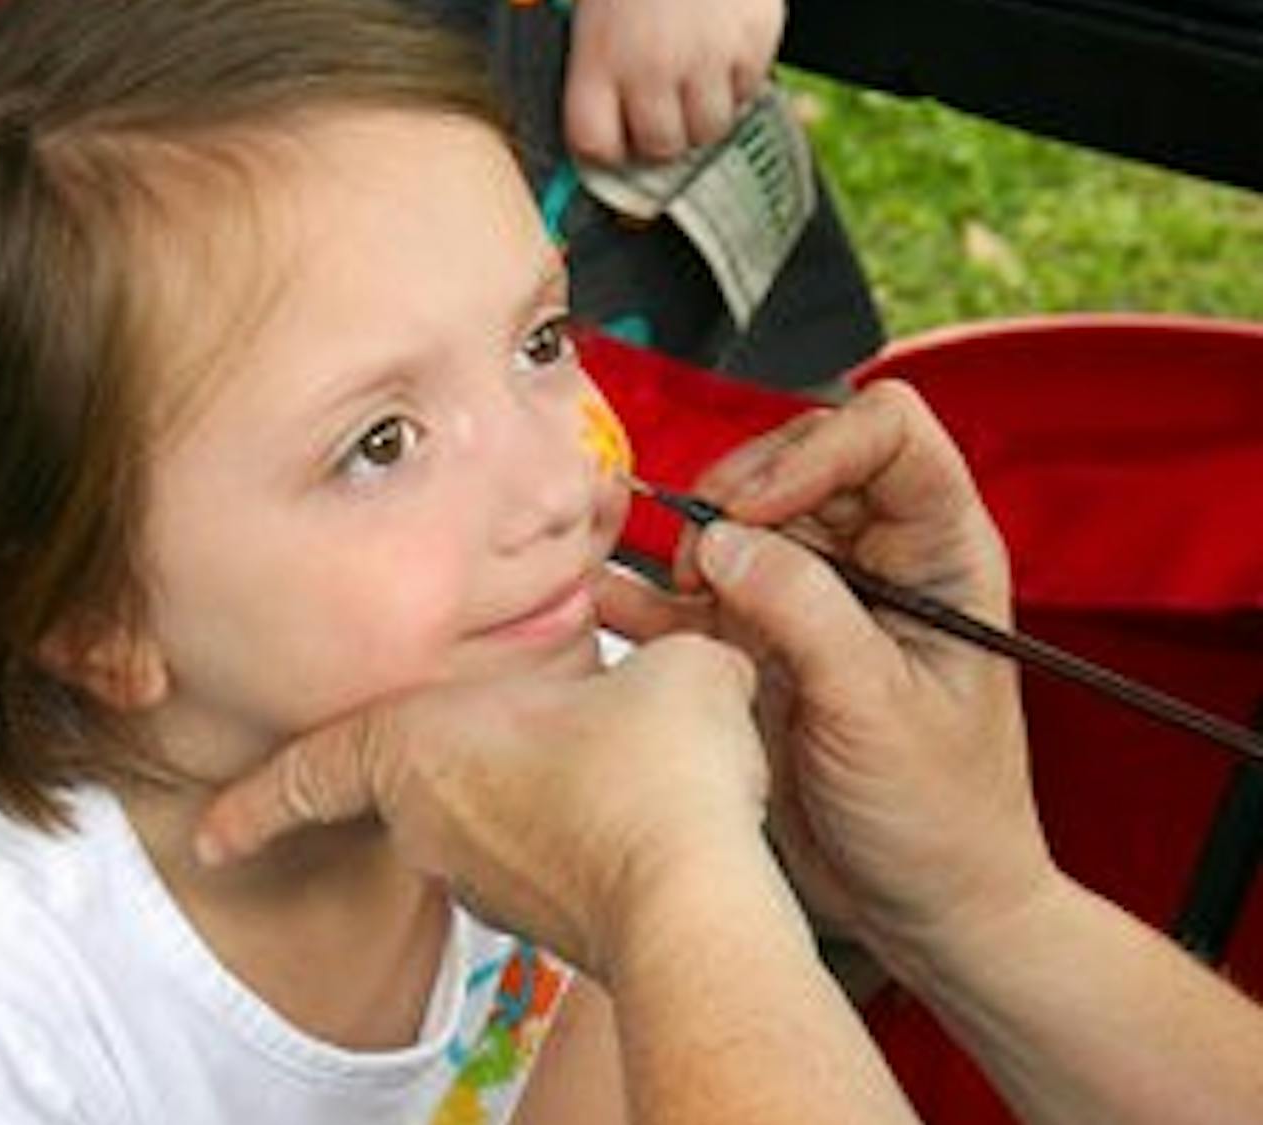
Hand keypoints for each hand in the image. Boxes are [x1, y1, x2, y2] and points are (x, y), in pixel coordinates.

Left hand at [192, 635, 766, 979]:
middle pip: (410, 787)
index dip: (258, 799)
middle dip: (445, 759)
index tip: (212, 834)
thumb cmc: (651, 773)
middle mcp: (435, 825)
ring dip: (516, 793)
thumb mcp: (668, 666)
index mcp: (421, 747)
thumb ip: (660, 649)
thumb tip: (688, 657)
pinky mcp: (543, 921)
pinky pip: (533, 861)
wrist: (693, 902)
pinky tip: (621, 810)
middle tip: (494, 730)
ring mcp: (486, 883)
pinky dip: (560, 834)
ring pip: (479, 825)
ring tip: (586, 761)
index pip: (311, 770)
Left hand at [564, 0, 783, 163]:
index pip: (595, 145)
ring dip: (701, 116)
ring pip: (707, 131)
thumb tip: (600, 128)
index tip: (615, 141)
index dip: (606, 149)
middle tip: (663, 111)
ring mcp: (705, 58)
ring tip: (695, 82)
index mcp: (600, 55)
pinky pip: (746, 95)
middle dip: (660, 136)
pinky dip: (737, 83)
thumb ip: (594, 65)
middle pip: (658, 148)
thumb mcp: (595, 8)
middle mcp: (651, 66)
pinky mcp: (751, 45)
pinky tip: (721, 52)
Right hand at [598, 381, 1057, 975]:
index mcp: (938, 551)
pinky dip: (650, 599)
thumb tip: (724, 540)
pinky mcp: (754, 647)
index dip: (815, 449)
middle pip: (793, 465)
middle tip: (702, 564)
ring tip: (671, 595)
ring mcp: (806, 601)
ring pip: (736, 526)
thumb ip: (804, 612)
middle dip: (738, 497)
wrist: (922, 908)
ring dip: (690, 546)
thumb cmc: (945, 812)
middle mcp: (871, 560)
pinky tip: (612, 603)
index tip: (757, 509)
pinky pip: (692, 601)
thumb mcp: (881, 706)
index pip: (885, 433)